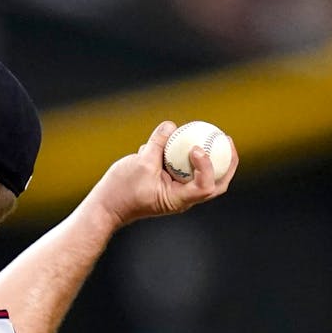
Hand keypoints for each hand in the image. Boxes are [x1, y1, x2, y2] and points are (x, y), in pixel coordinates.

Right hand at [85, 120, 238, 228]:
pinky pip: (187, 171)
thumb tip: (171, 125)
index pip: (205, 185)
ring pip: (205, 177)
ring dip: (213, 158)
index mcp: (179, 199)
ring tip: (216, 137)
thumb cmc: (121, 191)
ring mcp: (177, 193)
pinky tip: (188, 140)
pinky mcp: (169, 186)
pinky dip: (191, 158)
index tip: (195, 149)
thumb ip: (157, 143)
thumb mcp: (140, 163)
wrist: (105, 207)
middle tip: (225, 140)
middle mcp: (182, 198)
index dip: (207, 165)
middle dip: (226, 162)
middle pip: (216, 183)